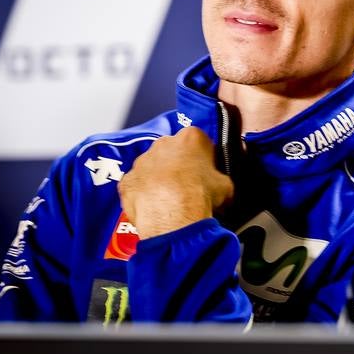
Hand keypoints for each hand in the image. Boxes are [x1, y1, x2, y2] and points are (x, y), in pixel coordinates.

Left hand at [118, 127, 233, 239]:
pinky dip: (144, 195)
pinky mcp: (127, 180)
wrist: (173, 215)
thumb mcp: (226, 185)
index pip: (198, 141)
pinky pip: (136, 186)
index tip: (205, 170)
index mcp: (190, 137)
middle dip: (178, 165)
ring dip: (159, 180)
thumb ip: (220, 178)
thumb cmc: (199, 195)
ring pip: (151, 167)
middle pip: (171, 151)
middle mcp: (163, 144)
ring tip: (171, 201)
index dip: (203, 157)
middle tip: (188, 186)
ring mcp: (142, 161)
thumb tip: (221, 186)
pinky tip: (155, 209)